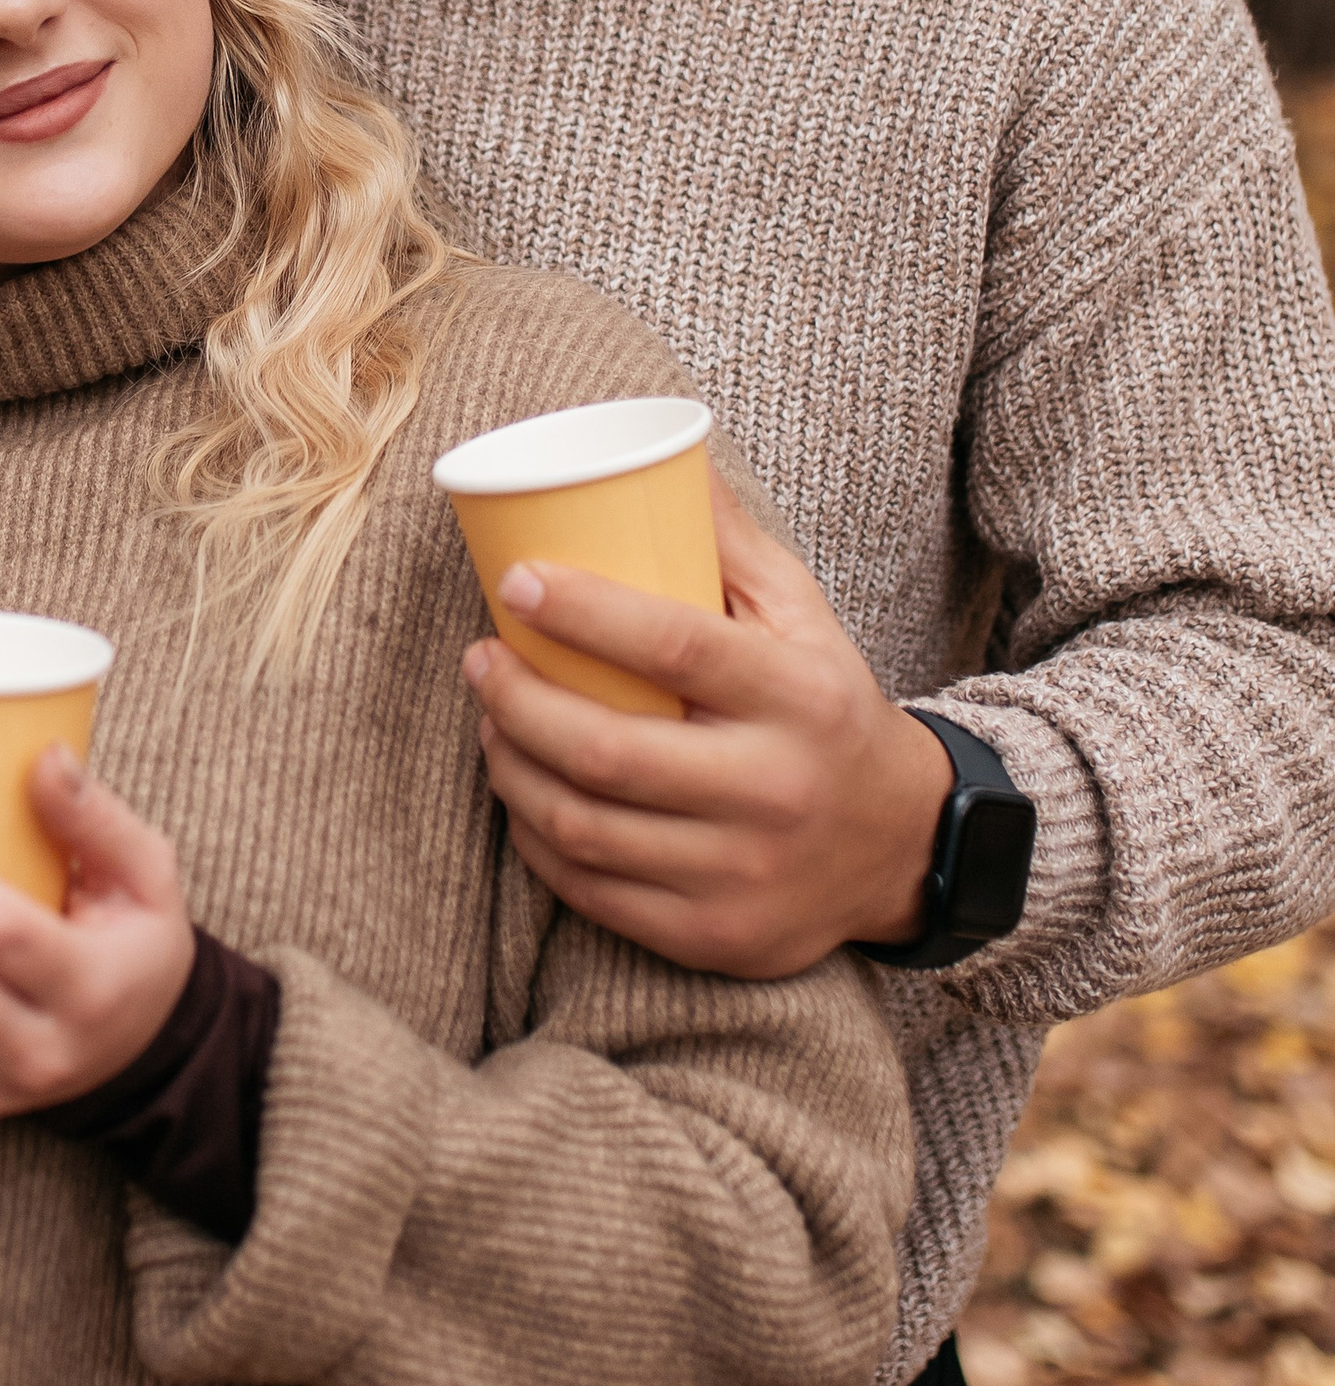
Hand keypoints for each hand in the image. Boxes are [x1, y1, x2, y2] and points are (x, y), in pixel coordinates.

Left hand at [464, 470, 953, 979]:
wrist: (904, 849)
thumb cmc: (825, 708)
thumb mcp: (803, 617)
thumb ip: (731, 542)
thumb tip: (664, 449)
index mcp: (799, 698)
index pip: (676, 648)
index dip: (584, 613)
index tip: (514, 582)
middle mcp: (774, 792)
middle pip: (606, 751)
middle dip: (516, 701)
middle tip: (480, 659)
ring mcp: (742, 875)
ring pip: (582, 826)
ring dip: (509, 768)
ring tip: (490, 721)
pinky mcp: (712, 936)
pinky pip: (590, 890)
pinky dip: (534, 839)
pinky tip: (518, 794)